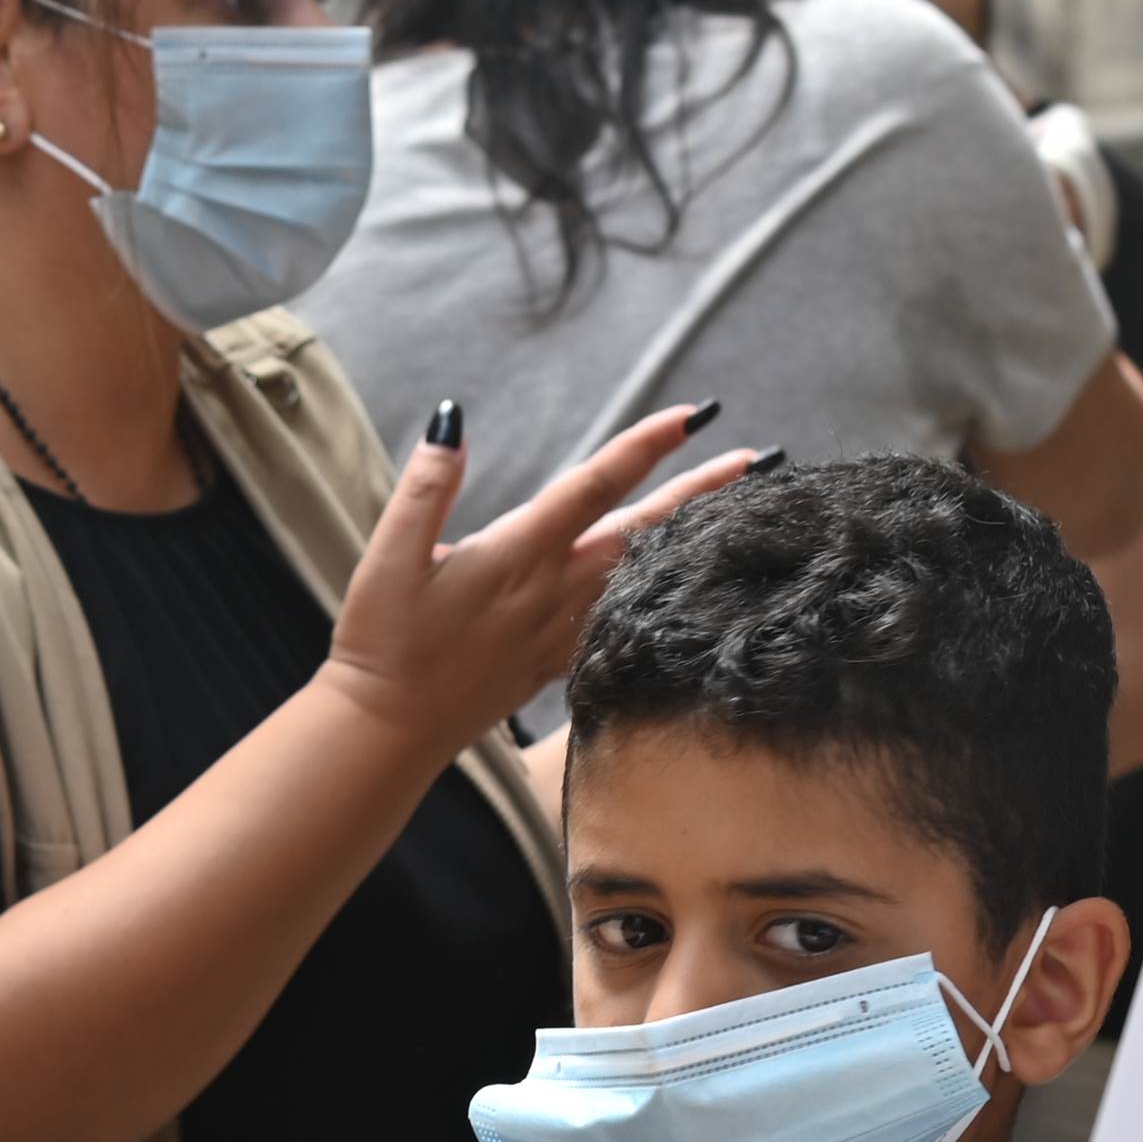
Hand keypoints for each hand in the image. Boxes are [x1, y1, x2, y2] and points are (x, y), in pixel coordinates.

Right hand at [323, 403, 755, 760]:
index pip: (592, 486)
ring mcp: (562, 629)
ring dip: (693, 540)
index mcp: (517, 555)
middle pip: (643, 530)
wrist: (390, 727)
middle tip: (759, 459)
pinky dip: (660, 593)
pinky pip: (623, 619)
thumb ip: (426, 486)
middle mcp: (553, 590)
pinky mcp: (558, 660)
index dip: (643, 446)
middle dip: (702, 491)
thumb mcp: (389, 556)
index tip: (691, 414)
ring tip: (738, 514)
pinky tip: (683, 586)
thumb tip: (454, 421)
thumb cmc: (384, 640)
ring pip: (643, 574)